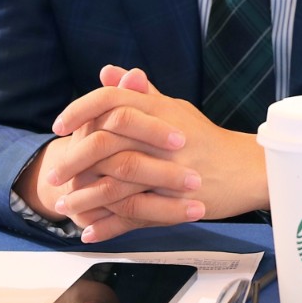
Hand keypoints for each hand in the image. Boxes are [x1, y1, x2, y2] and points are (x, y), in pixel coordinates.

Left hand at [38, 65, 266, 241]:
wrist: (247, 169)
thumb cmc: (207, 139)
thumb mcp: (174, 109)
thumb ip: (140, 93)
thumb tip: (108, 72)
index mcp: (161, 110)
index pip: (110, 101)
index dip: (80, 111)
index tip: (59, 127)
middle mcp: (163, 138)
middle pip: (105, 143)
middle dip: (73, 161)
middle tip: (54, 175)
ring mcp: (170, 171)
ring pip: (115, 184)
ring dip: (84, 197)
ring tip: (64, 205)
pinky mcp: (175, 202)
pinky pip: (134, 216)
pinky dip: (108, 225)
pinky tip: (90, 230)